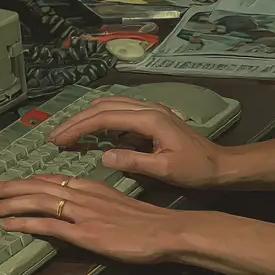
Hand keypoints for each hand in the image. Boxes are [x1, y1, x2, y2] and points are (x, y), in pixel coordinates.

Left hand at [0, 175, 185, 263]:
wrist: (164, 230)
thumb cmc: (146, 221)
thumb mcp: (116, 205)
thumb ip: (94, 205)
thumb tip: (75, 208)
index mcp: (91, 187)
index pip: (51, 180)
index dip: (25, 182)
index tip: (7, 184)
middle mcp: (82, 194)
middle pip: (38, 186)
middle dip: (8, 187)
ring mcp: (82, 213)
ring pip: (38, 201)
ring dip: (10, 202)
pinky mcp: (84, 233)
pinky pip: (48, 225)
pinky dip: (25, 222)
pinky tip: (9, 224)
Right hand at [49, 96, 226, 188]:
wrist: (219, 163)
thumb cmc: (195, 168)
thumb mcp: (164, 169)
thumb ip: (134, 161)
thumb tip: (103, 156)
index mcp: (150, 118)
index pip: (106, 116)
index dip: (79, 126)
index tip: (58, 139)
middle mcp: (149, 108)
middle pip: (104, 106)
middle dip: (77, 119)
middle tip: (54, 136)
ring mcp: (151, 110)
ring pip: (111, 105)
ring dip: (88, 117)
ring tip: (67, 133)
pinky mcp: (153, 117)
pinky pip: (120, 111)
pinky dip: (101, 118)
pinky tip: (92, 133)